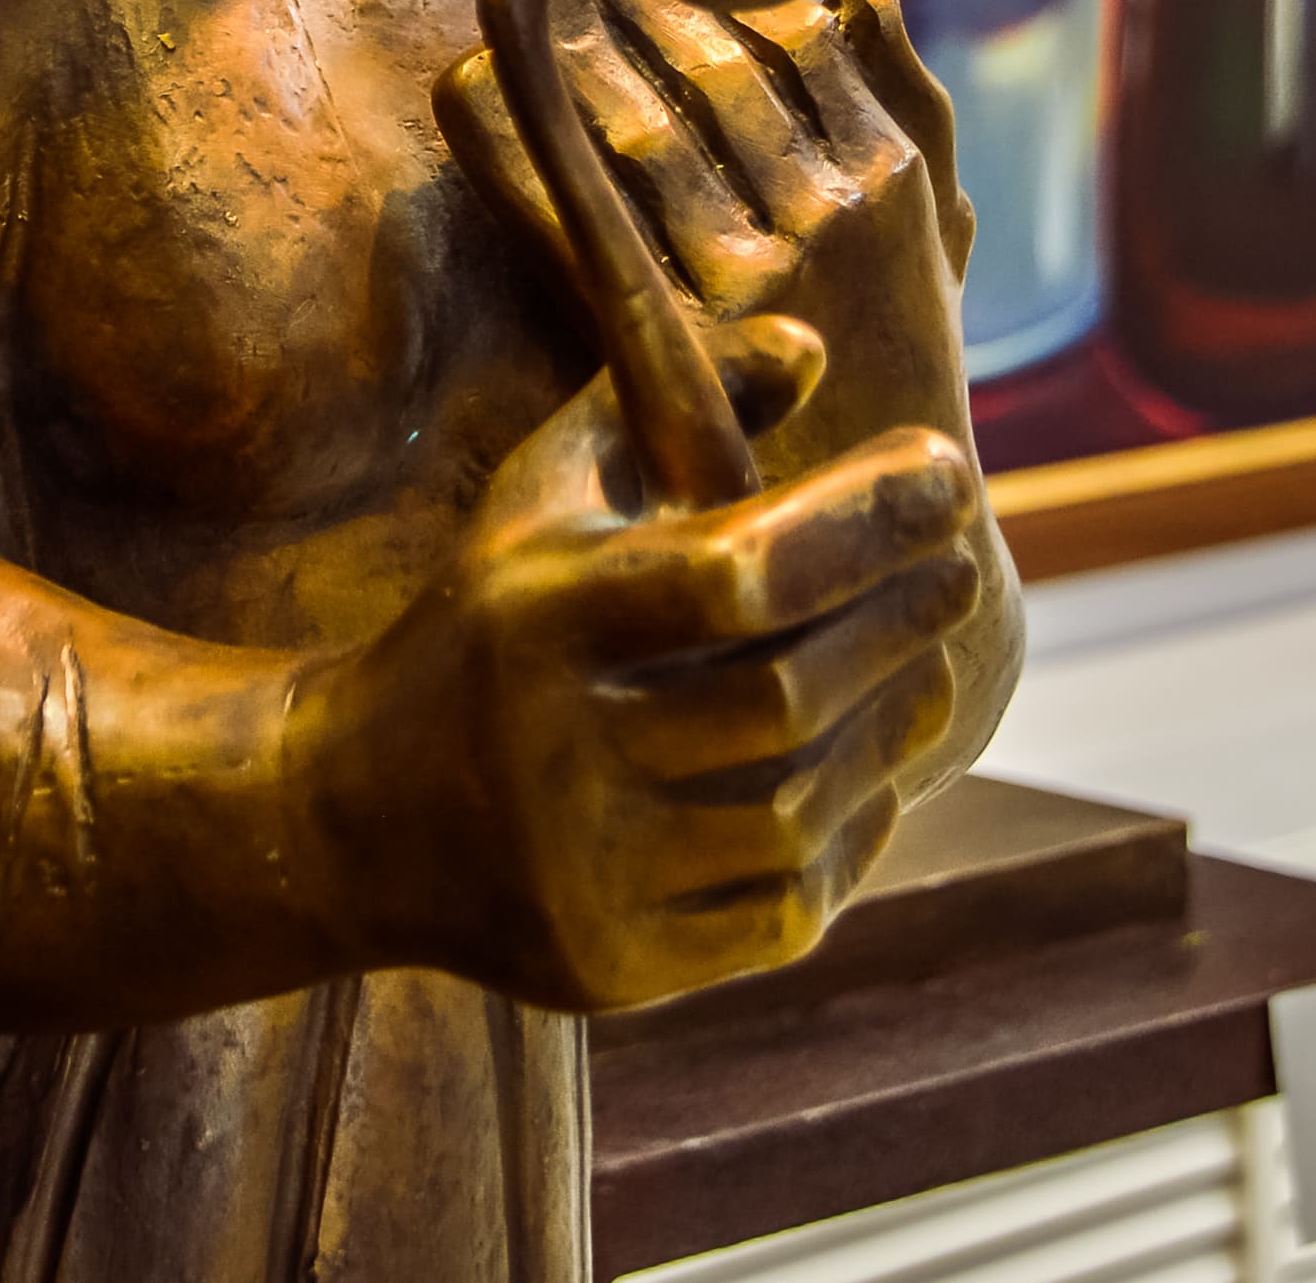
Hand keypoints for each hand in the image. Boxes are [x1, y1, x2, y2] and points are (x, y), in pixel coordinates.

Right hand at [293, 312, 984, 1012]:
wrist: (354, 815)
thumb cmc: (487, 619)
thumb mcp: (548, 492)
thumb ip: (673, 402)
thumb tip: (808, 347)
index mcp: (534, 616)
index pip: (736, 575)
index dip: (863, 521)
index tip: (945, 471)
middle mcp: (551, 750)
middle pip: (789, 694)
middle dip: (902, 617)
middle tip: (960, 565)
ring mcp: (582, 873)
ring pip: (803, 807)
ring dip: (896, 720)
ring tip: (930, 657)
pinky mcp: (613, 968)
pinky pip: (787, 907)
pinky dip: (853, 831)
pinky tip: (870, 766)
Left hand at [442, 0, 978, 455]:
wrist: (902, 547)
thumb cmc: (909, 370)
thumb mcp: (942, 240)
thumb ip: (911, 106)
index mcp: (891, 176)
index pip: (788, 35)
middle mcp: (825, 216)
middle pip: (706, 69)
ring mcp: (746, 282)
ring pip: (639, 131)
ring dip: (568, 50)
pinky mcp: (672, 352)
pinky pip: (573, 226)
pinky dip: (512, 151)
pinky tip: (465, 91)